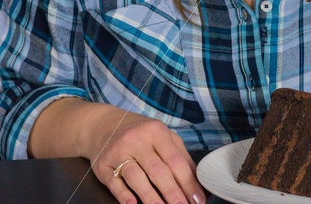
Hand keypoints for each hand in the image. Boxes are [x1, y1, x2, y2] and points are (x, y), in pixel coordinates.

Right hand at [86, 106, 205, 203]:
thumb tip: (197, 179)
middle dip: (172, 192)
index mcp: (156, 131)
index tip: (197, 199)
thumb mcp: (161, 135)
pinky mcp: (103, 165)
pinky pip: (114, 182)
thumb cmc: (139, 132)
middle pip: (157, 170)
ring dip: (150, 197)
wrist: (103, 124)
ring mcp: (119, 152)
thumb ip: (179, 154)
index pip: (175, 160)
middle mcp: (137, 140)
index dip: (188, 182)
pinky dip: (124, 194)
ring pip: (136, 177)